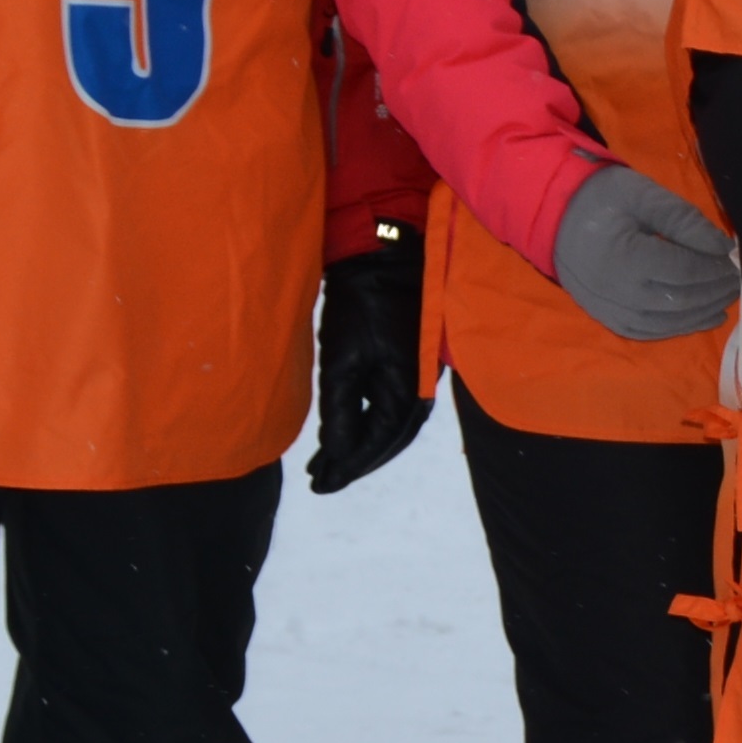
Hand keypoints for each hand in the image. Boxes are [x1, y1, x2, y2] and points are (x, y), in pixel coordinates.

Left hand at [307, 234, 431, 493]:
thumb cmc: (362, 306)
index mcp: (407, 393)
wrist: (385, 257)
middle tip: (322, 480)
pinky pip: (391, 406)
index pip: (378, 444)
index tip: (321, 484)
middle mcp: (420, 391)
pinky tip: (351, 427)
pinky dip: (369, 421)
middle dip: (355, 461)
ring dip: (362, 443)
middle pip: (388, 441)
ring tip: (328, 461)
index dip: (349, 467)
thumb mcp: (342, 359)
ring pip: (391, 425)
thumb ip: (341, 411)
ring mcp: (419, 376)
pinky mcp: (410, 363)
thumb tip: (338, 453)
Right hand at [550, 165, 739, 342]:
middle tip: (737, 281)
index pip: (684, 271)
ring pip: (667, 323)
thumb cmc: (602, 198)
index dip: (714, 269)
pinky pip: (647, 331)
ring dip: (701, 314)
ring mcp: (609, 310)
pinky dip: (678, 328)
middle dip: (714, 292)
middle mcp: (618, 292)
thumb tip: (724, 248)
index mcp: (626, 258)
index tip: (735, 261)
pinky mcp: (605, 317)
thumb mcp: (645, 196)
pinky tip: (701, 318)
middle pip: (680, 300)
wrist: (554, 214)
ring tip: (726, 299)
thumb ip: (685, 221)